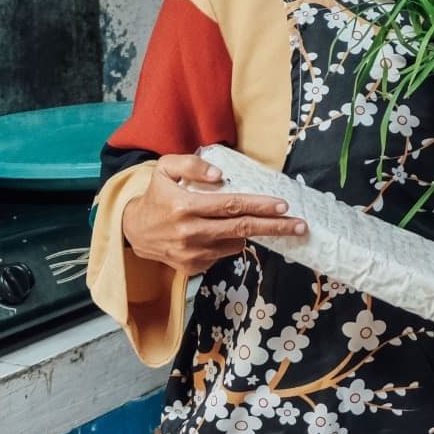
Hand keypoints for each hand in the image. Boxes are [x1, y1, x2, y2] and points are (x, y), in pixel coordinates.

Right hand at [120, 154, 306, 275]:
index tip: (283, 206)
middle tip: (300, 226)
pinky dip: (229, 243)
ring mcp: (192, 254)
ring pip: (235, 243)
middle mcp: (190, 233)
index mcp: (184, 206)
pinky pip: (223, 254)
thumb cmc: (156, 195)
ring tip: (251, 221)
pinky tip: (220, 233)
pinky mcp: (192, 268)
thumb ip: (192, 165)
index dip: (259, 206)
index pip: (231, 206)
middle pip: (241, 229)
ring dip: (248, 232)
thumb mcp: (165, 169)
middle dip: (274, 227)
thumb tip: (220, 176)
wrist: (133, 231)